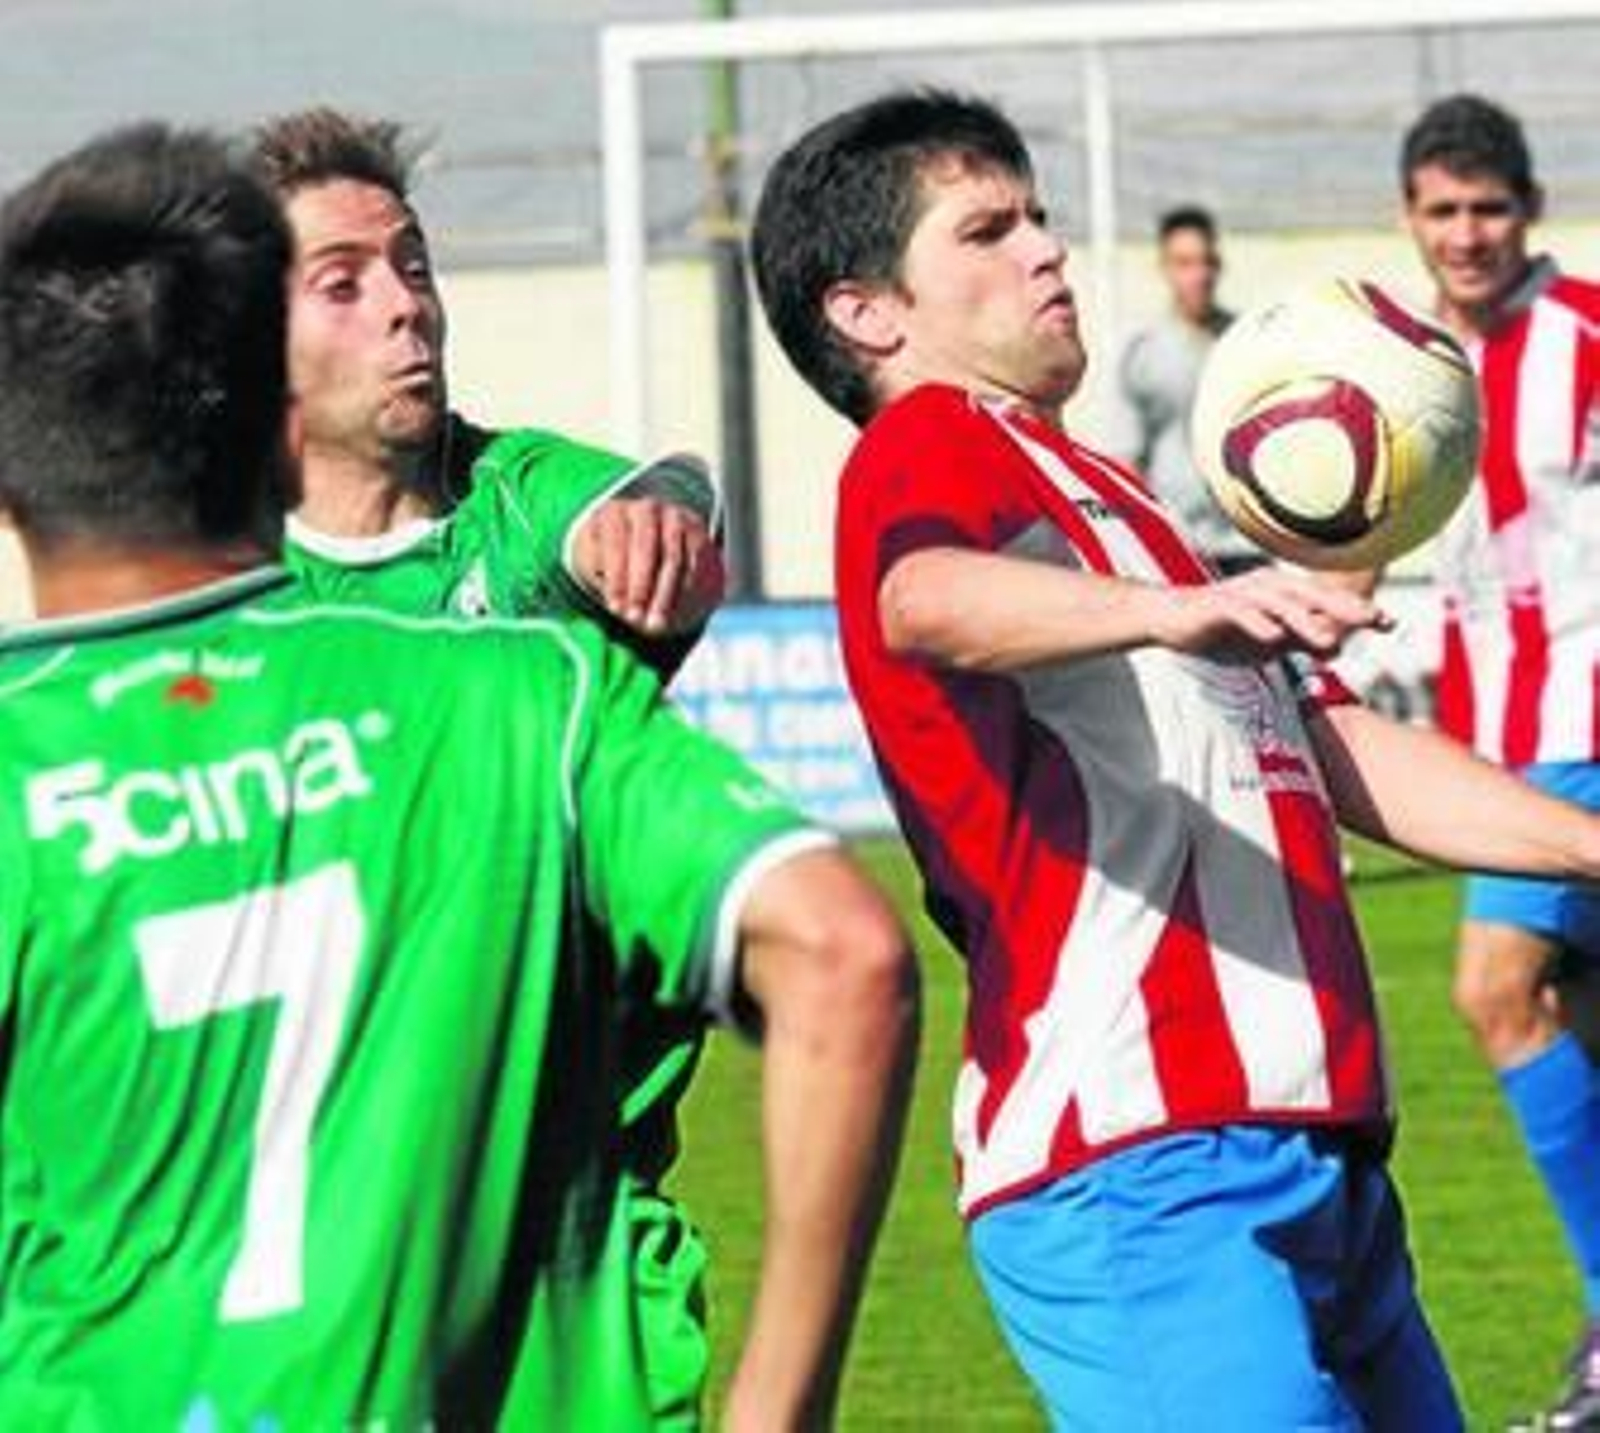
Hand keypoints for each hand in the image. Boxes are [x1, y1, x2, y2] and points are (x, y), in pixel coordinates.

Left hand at [571, 497, 725, 635]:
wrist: (645, 533)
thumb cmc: (611, 554)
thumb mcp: (594, 558)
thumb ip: (597, 571)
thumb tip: (613, 597)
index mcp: (614, 512)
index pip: (616, 543)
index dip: (616, 579)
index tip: (615, 609)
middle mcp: (647, 509)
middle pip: (647, 549)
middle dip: (641, 588)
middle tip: (636, 619)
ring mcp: (675, 518)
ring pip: (674, 560)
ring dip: (665, 597)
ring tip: (656, 625)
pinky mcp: (696, 533)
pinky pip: (694, 565)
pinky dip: (685, 592)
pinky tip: (675, 614)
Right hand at [1147, 566, 1390, 663]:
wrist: (1169, 619)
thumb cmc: (1221, 629)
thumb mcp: (1267, 640)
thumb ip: (1300, 640)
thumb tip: (1338, 646)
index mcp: (1282, 594)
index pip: (1327, 601)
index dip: (1357, 611)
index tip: (1390, 623)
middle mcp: (1266, 587)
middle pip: (1311, 595)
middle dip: (1343, 607)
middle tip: (1373, 620)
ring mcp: (1241, 595)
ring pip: (1279, 605)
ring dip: (1304, 620)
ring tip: (1327, 638)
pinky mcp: (1216, 606)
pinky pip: (1240, 613)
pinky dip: (1257, 623)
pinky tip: (1272, 637)